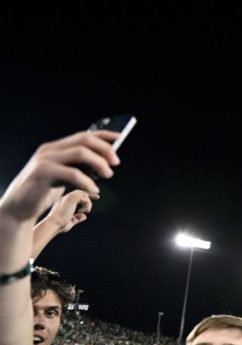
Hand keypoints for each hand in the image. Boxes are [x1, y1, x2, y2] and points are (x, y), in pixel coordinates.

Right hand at [0, 131, 118, 222]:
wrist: (17, 209)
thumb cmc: (42, 193)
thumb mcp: (62, 177)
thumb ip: (77, 167)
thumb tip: (103, 164)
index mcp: (55, 148)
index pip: (83, 135)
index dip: (103, 135)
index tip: (120, 138)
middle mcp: (50, 150)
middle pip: (84, 140)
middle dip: (105, 149)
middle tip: (116, 163)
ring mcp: (45, 160)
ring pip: (80, 152)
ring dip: (99, 163)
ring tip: (108, 175)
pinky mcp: (43, 173)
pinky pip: (72, 173)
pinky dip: (87, 181)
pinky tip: (94, 189)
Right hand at [43, 189, 98, 233]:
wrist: (53, 224)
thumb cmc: (59, 225)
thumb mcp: (70, 221)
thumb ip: (76, 218)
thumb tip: (84, 216)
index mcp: (62, 203)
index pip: (75, 196)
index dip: (84, 197)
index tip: (92, 199)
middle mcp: (64, 198)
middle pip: (80, 192)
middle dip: (89, 194)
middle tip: (98, 197)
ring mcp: (67, 197)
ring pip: (84, 195)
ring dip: (88, 203)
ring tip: (86, 211)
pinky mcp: (71, 198)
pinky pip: (85, 198)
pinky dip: (87, 205)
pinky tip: (82, 211)